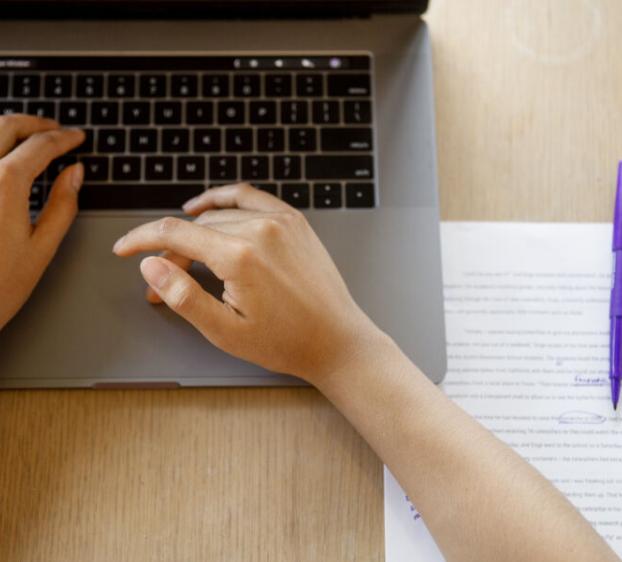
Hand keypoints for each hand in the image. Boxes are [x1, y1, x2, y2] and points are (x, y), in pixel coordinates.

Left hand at [0, 114, 84, 329]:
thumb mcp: (40, 248)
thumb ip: (62, 205)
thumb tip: (75, 173)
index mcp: (3, 184)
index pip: (39, 146)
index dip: (63, 139)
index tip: (77, 138)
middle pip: (5, 125)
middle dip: (34, 123)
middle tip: (55, 130)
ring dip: (7, 129)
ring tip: (27, 138)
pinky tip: (0, 159)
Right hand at [112, 183, 385, 383]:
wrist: (335, 340)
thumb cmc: (285, 341)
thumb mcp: (225, 332)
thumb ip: (183, 296)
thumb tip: (150, 267)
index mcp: (239, 255)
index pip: (174, 234)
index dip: (141, 240)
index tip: (123, 249)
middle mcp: (259, 229)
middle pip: (196, 228)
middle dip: (172, 253)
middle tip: (165, 282)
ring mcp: (280, 221)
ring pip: (220, 217)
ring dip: (196, 235)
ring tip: (187, 260)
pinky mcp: (294, 221)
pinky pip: (249, 197)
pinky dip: (223, 199)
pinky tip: (206, 206)